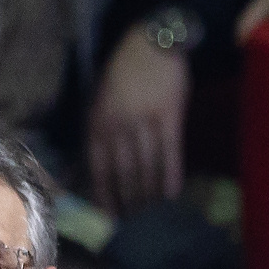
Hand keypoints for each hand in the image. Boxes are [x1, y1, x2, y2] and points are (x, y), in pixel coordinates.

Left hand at [86, 27, 188, 214]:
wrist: (149, 45)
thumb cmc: (124, 75)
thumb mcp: (101, 102)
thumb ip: (100, 132)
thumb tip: (96, 166)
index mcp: (97, 123)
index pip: (98, 168)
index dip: (103, 193)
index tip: (108, 215)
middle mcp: (118, 126)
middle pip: (123, 172)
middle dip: (127, 199)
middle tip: (133, 223)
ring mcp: (144, 122)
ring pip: (146, 166)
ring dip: (148, 193)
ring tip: (152, 214)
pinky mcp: (169, 117)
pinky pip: (169, 152)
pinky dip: (170, 175)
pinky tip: (171, 194)